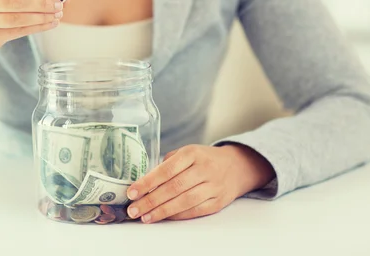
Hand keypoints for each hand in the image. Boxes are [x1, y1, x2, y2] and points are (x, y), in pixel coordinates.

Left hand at [126, 144, 274, 223]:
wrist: (237, 166)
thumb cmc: (204, 159)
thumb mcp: (187, 152)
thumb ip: (167, 164)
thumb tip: (145, 181)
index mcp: (192, 153)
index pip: (166, 170)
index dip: (147, 182)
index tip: (132, 192)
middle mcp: (204, 169)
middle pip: (173, 188)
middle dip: (150, 201)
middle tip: (133, 210)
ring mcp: (213, 186)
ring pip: (184, 202)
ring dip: (161, 211)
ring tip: (145, 217)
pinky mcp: (218, 201)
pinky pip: (195, 211)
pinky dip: (177, 215)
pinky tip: (163, 217)